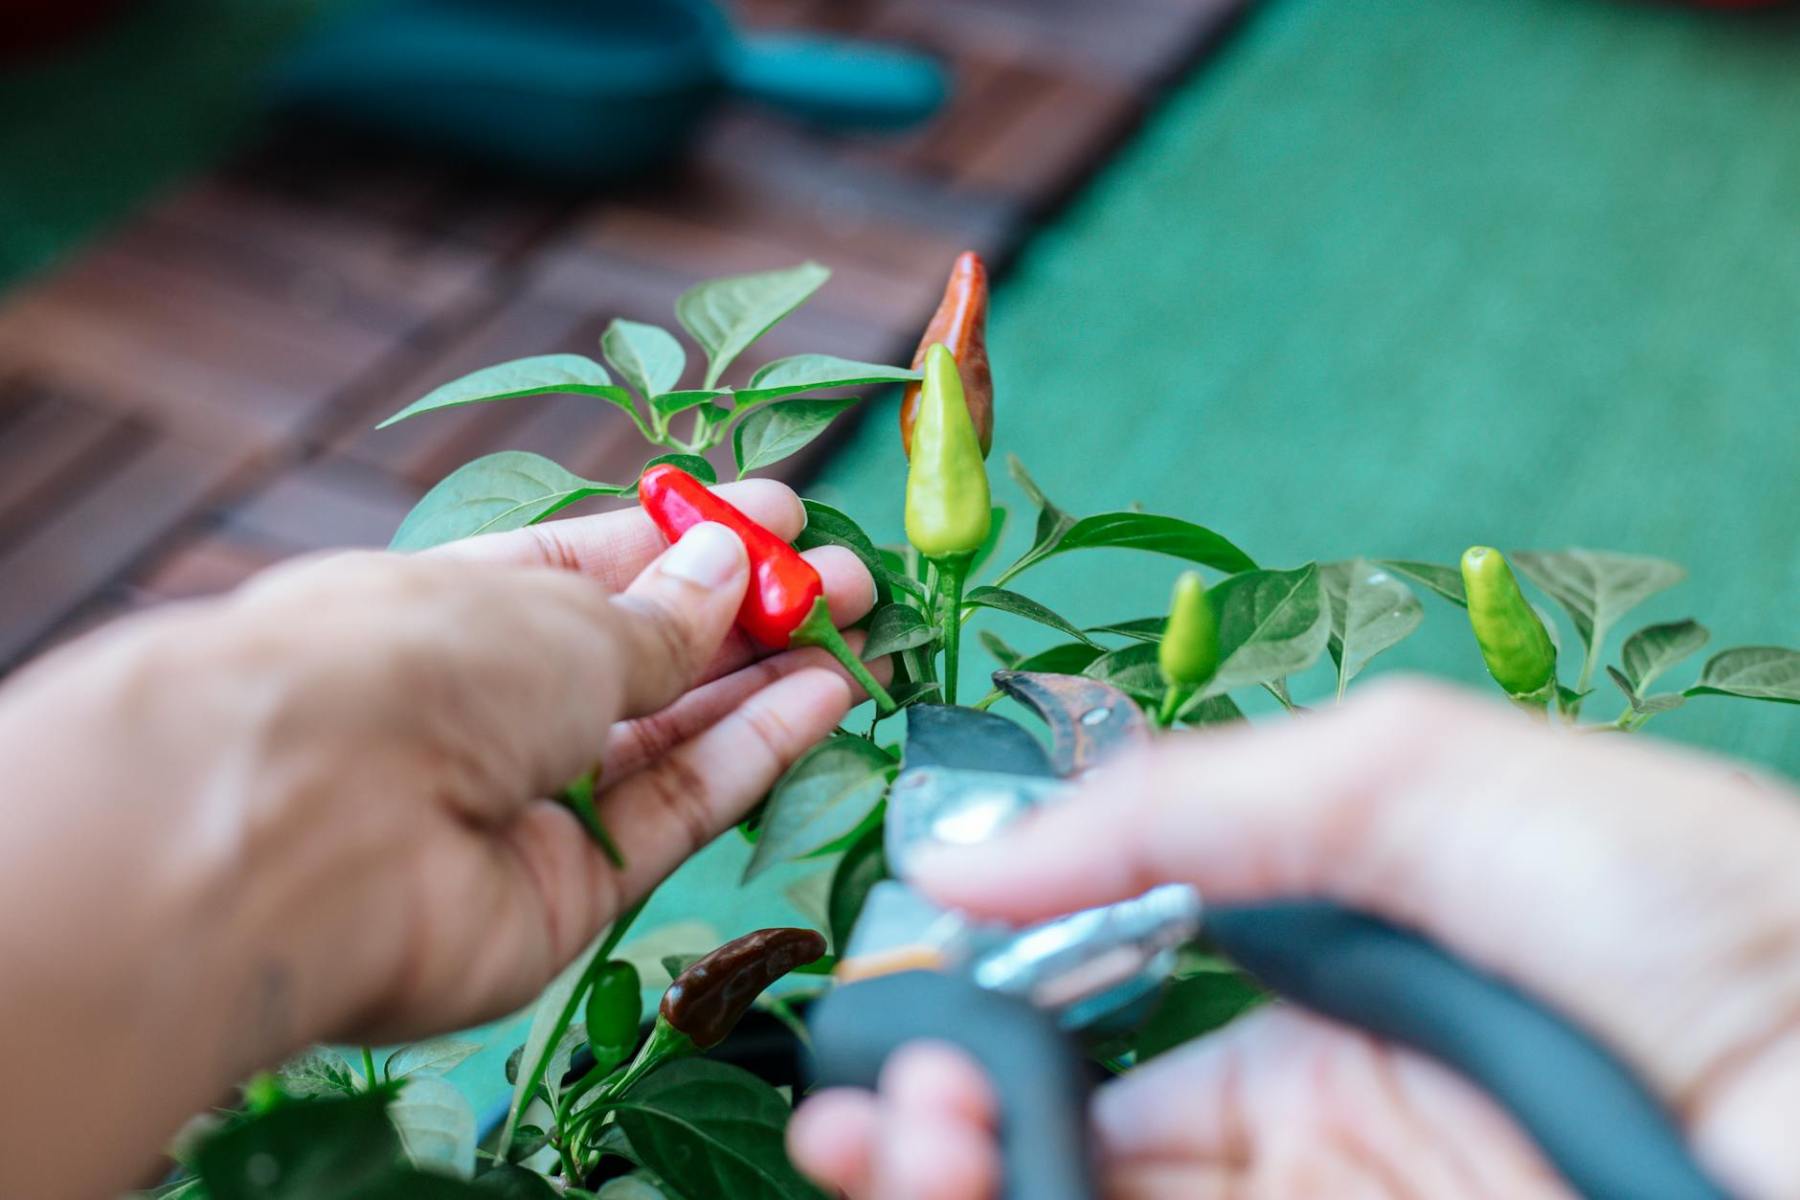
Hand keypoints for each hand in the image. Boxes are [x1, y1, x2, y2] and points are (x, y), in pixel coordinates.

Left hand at [0, 479, 879, 1197]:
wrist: (308, 829)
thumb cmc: (415, 664)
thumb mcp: (558, 610)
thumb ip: (658, 615)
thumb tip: (727, 570)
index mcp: (455, 604)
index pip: (591, 567)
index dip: (689, 540)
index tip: (781, 512)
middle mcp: (483, 704)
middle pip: (639, 656)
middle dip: (747, 611)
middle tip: (847, 576)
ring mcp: (521, 803)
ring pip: (665, 737)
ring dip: (763, 681)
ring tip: (855, 629)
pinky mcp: (562, 894)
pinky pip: (672, 812)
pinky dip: (750, 756)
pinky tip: (823, 698)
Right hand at [789, 681, 1799, 1199]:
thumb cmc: (1679, 907)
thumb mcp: (1411, 782)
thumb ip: (1180, 806)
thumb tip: (961, 856)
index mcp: (1314, 991)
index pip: (1095, 1025)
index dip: (981, 1025)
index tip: (895, 1016)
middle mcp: (1309, 1131)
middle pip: (1072, 1150)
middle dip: (943, 1129)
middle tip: (877, 1115)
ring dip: (971, 1182)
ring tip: (904, 1145)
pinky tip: (986, 1184)